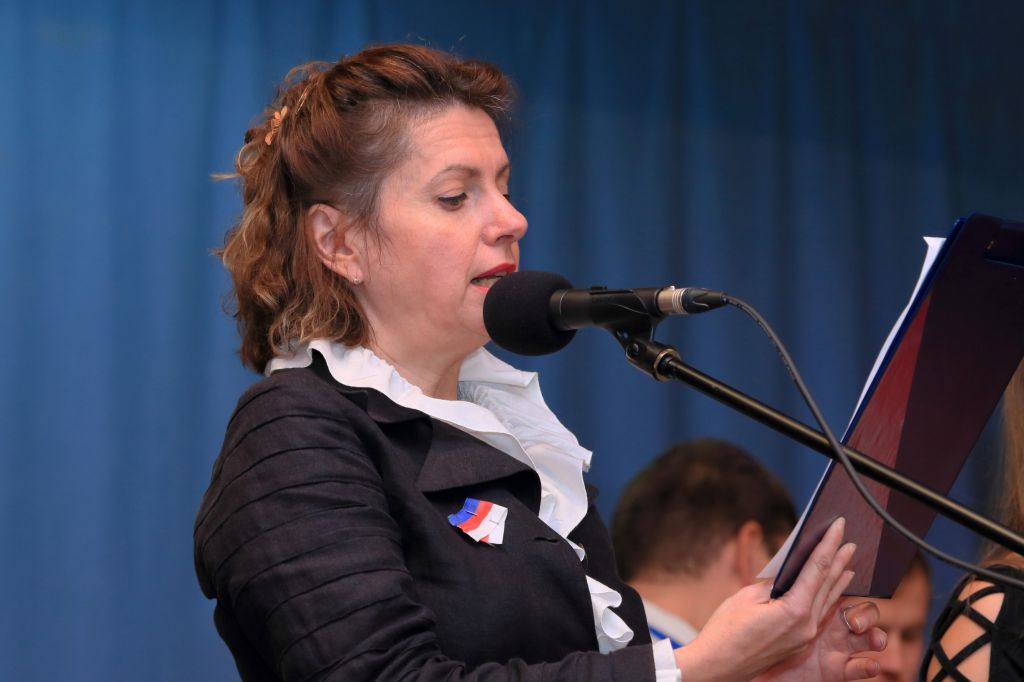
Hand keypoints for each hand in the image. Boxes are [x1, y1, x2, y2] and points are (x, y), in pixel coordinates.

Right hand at [674, 517, 883, 681]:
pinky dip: (828, 597)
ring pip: (827, 601)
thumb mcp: (747, 598)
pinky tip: (832, 590)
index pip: (817, 569)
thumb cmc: (726, 632)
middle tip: (849, 539)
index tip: (838, 525)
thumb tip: (788, 575)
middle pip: (828, 585)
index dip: (829, 544)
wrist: (717, 667)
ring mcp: (804, 637)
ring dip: (838, 580)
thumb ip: (772, 584)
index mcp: (795, 611)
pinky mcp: (798, 643)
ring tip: (849, 562)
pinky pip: (819, 614)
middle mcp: (807, 625)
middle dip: (839, 560)